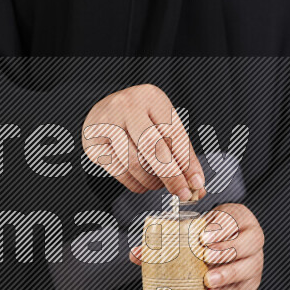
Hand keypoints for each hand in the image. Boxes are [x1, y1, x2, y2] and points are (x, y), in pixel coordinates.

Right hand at [82, 84, 205, 200]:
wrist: (104, 112)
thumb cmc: (140, 120)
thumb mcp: (162, 125)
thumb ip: (180, 152)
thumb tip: (196, 185)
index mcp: (151, 97)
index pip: (174, 134)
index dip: (187, 162)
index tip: (197, 183)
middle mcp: (127, 105)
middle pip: (153, 147)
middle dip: (171, 176)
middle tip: (181, 193)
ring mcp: (106, 123)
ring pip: (134, 163)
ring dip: (152, 181)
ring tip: (159, 184)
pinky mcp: (93, 143)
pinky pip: (119, 171)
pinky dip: (135, 184)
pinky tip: (142, 183)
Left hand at [130, 203, 264, 289]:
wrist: (222, 248)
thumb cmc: (205, 237)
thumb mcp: (191, 230)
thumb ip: (165, 240)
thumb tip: (136, 254)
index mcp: (238, 217)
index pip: (234, 218)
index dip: (220, 228)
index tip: (203, 237)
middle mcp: (252, 236)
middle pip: (248, 242)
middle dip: (226, 250)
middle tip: (205, 257)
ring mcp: (255, 259)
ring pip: (250, 266)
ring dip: (229, 274)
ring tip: (209, 281)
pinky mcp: (252, 280)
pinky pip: (245, 287)